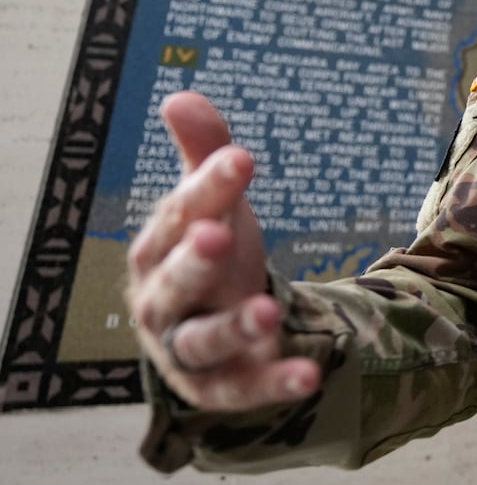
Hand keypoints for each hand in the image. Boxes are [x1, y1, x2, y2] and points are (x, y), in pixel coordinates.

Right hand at [124, 91, 320, 409]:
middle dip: (194, 259)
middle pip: (173, 282)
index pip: (178, 215)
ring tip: (266, 311)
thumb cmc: (211, 254)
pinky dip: (275, 383)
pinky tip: (310, 374)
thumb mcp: (215, 203)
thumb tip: (179, 95)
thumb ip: (203, 153)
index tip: (243, 157)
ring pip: (201, 342)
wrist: (216, 331)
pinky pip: (245, 390)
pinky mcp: (223, 387)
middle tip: (219, 232)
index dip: (208, 187)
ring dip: (232, 327)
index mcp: (158, 250)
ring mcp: (189, 350)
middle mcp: (163, 302)